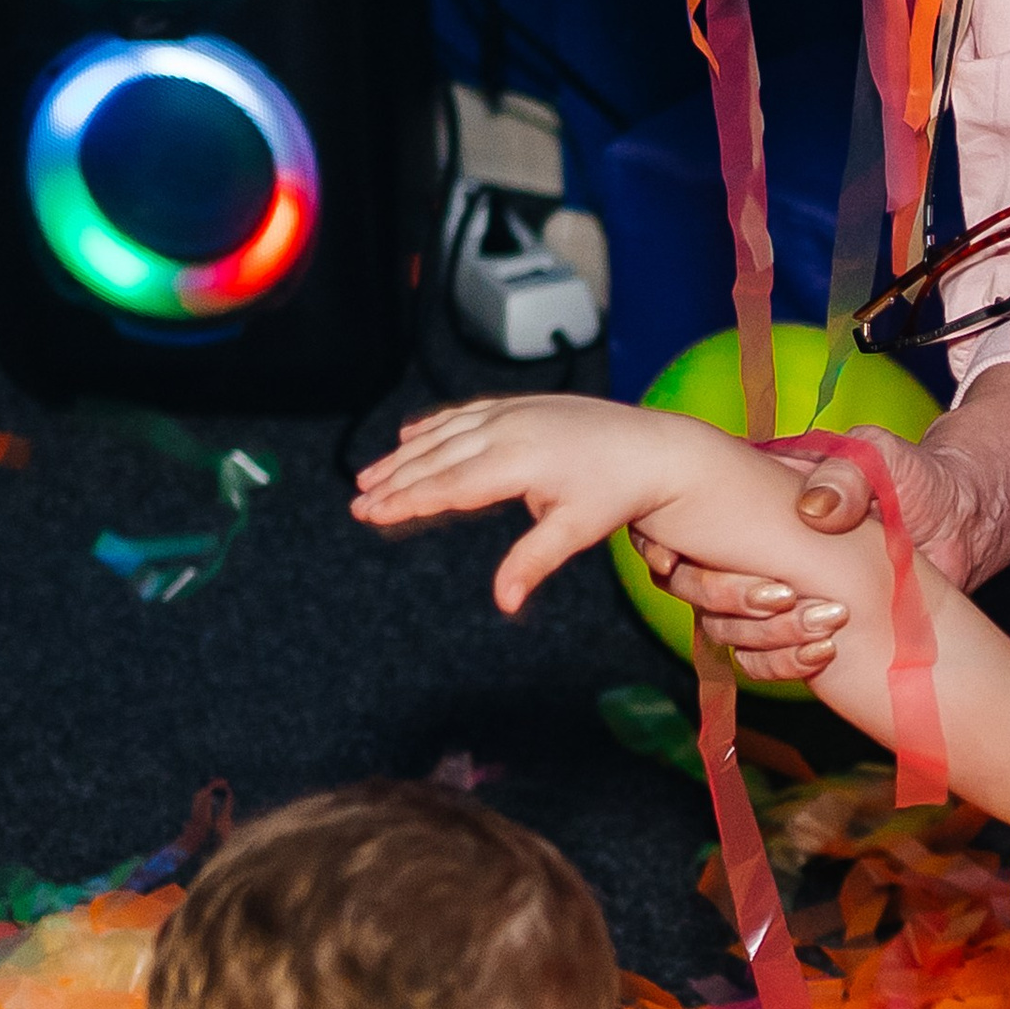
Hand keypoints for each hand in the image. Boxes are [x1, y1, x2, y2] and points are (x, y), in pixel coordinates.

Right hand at [350, 396, 700, 613]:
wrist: (652, 446)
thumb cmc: (617, 492)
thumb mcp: (577, 530)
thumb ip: (533, 561)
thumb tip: (505, 603)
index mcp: (518, 461)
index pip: (448, 485)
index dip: (406, 501)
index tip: (371, 514)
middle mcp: (508, 429)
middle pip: (436, 459)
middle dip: (393, 480)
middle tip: (356, 503)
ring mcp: (512, 412)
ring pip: (444, 434)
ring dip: (404, 455)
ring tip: (369, 477)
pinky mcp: (520, 405)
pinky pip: (465, 415)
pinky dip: (433, 427)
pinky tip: (409, 437)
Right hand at [632, 427, 992, 684]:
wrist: (960, 529)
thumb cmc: (918, 481)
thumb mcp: (884, 462)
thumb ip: (846, 476)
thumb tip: (811, 511)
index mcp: (757, 493)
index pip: (683, 517)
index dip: (666, 539)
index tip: (672, 558)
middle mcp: (752, 545)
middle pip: (690, 579)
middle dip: (723, 594)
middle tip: (783, 594)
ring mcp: (770, 591)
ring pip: (719, 625)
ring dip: (759, 631)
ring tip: (828, 620)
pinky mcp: (794, 630)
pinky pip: (757, 660)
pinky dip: (780, 662)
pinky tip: (824, 653)